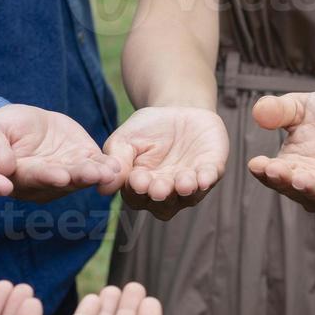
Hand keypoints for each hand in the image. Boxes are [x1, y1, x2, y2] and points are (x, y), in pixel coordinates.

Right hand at [0, 104, 121, 201]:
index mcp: (20, 177)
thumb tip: (3, 167)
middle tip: (93, 175)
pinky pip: (97, 166)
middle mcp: (46, 183)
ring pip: (82, 177)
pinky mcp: (84, 162)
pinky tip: (116, 165)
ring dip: (96, 175)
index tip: (61, 176)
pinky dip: (106, 167)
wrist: (24, 123)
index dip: (48, 177)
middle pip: (63, 181)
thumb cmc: (2, 129)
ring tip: (108, 171)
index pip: (34, 179)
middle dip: (78, 177)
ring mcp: (67, 174)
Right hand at [104, 106, 228, 218]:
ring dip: (185, 190)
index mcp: (141, 188)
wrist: (178, 110)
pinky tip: (204, 176)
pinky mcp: (211, 170)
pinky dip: (207, 178)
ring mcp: (189, 184)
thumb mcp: (126, 139)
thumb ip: (116, 160)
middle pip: (163, 203)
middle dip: (162, 194)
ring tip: (183, 182)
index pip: (136, 196)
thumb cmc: (147, 128)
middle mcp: (166, 193)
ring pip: (188, 196)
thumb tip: (103, 188)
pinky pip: (210, 178)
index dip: (136, 190)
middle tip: (159, 188)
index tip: (136, 180)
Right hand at [247, 94, 314, 209]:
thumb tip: (258, 112)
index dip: (264, 171)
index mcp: (290, 168)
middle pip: (293, 189)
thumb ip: (280, 111)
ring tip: (302, 180)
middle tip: (276, 171)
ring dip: (311, 189)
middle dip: (284, 181)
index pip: (272, 174)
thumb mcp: (303, 107)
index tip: (257, 163)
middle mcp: (309, 186)